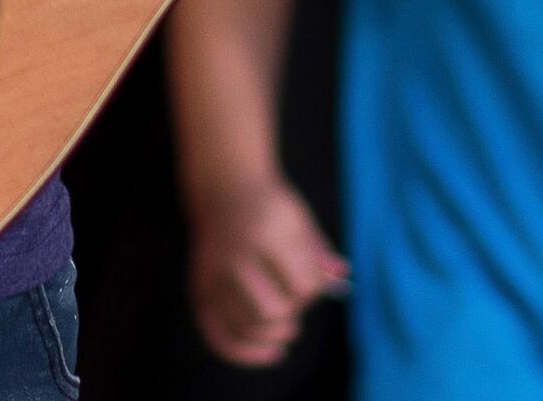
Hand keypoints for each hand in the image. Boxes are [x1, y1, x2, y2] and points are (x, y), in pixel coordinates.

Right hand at [189, 172, 346, 366]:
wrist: (224, 188)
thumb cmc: (270, 206)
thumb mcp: (299, 220)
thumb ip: (319, 252)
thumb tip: (342, 281)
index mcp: (265, 234)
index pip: (302, 284)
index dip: (315, 289)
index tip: (312, 277)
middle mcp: (234, 256)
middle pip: (273, 310)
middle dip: (294, 312)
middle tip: (297, 299)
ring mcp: (213, 276)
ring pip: (249, 327)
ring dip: (276, 333)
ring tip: (288, 324)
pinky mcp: (200, 289)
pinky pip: (219, 336)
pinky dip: (246, 354)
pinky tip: (273, 353)